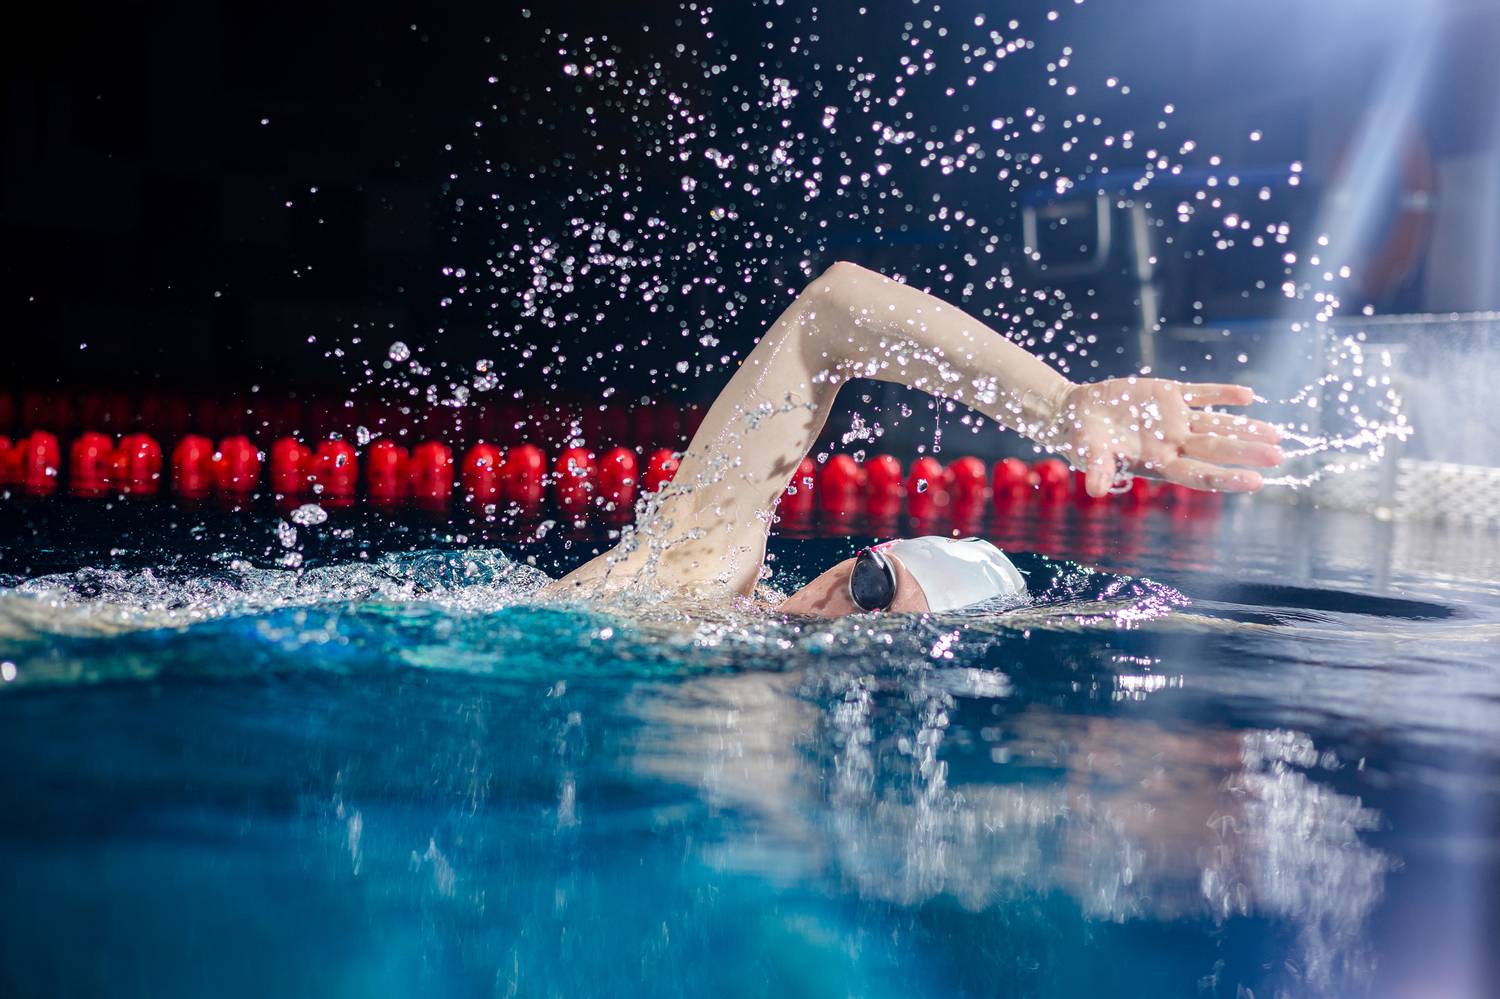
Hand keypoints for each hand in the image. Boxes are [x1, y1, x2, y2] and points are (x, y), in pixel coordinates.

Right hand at [1045, 378, 1283, 497]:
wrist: (1077, 414)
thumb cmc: (1082, 440)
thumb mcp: (1087, 453)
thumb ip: (1097, 468)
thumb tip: (1096, 491)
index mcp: (1158, 462)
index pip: (1198, 474)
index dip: (1226, 478)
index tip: (1256, 482)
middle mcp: (1172, 444)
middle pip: (1216, 450)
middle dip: (1247, 452)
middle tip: (1279, 456)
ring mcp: (1175, 420)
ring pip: (1216, 425)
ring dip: (1245, 428)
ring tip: (1277, 434)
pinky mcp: (1170, 395)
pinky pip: (1201, 394)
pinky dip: (1222, 394)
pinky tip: (1248, 396)